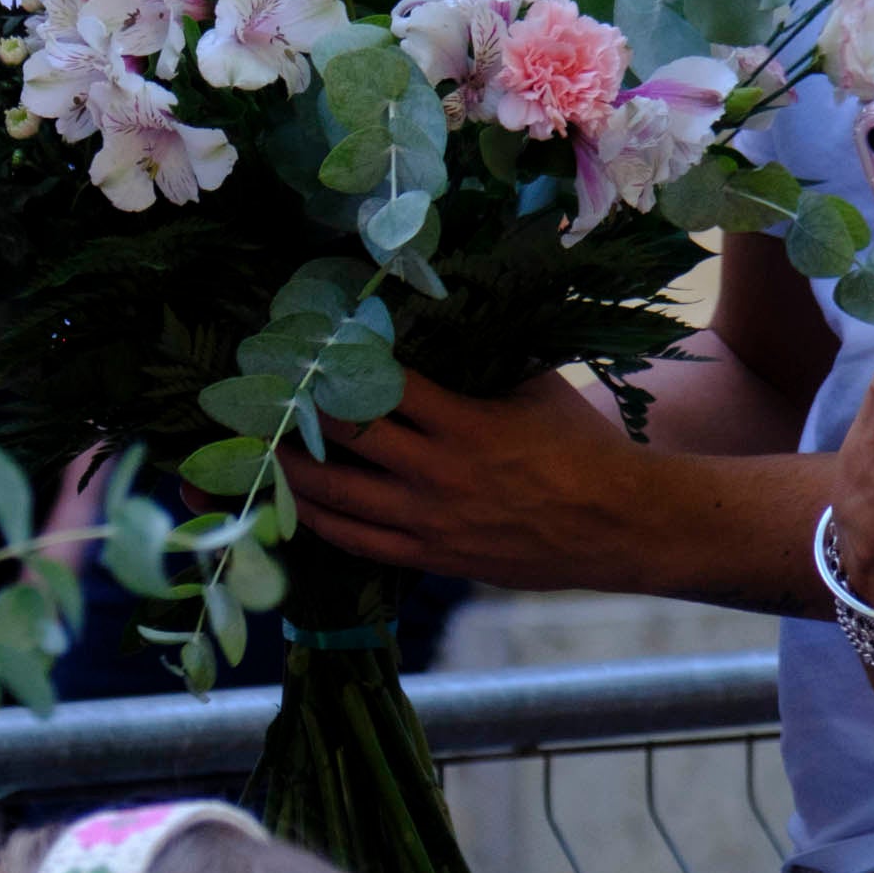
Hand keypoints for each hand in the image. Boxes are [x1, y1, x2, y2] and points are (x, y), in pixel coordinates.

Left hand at [275, 367, 641, 590]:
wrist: (621, 523)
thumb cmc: (581, 444)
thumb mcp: (535, 385)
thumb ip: (481, 360)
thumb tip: (438, 314)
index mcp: (465, 423)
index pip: (380, 385)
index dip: (334, 364)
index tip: (298, 346)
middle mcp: (439, 474)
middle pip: (344, 438)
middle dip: (294, 415)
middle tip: (254, 396)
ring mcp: (431, 521)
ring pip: (337, 497)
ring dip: (290, 472)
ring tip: (252, 452)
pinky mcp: (433, 557)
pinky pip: (359, 544)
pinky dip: (318, 523)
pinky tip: (291, 505)